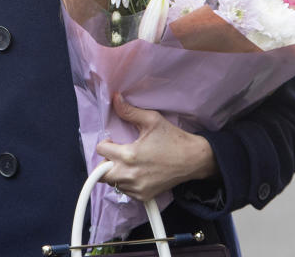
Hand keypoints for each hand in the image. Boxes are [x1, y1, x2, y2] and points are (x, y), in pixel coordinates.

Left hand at [96, 93, 216, 201]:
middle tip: (118, 154)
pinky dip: (126, 182)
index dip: (105, 143)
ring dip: (115, 173)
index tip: (115, 141)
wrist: (193, 159)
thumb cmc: (173, 139)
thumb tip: (115, 99)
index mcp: (128, 155)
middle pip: (101, 173)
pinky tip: (137, 172)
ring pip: (112, 183)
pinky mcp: (144, 196)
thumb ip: (129, 111)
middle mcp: (130, 175)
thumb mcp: (151, 120)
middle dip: (106, 161)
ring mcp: (137, 188)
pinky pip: (125, 191)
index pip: (101, 150)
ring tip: (129, 163)